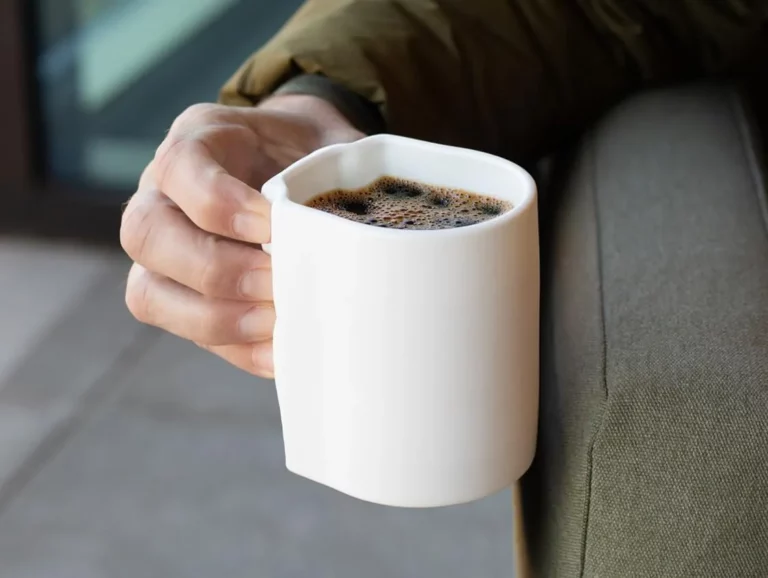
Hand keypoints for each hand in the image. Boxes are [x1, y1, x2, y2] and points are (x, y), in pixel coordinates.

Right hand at [121, 95, 363, 376]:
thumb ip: (341, 175)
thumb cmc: (311, 154)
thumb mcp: (327, 144)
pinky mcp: (183, 296)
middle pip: (146, 234)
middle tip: (277, 283)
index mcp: (196, 142)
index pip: (180, 168)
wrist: (298, 164)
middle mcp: (162, 194)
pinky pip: (186, 331)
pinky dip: (236, 348)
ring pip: (148, 292)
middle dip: (216, 268)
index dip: (222, 204)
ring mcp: (164, 250)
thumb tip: (374, 237)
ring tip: (277, 324)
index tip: (275, 225)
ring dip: (216, 318)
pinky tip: (280, 352)